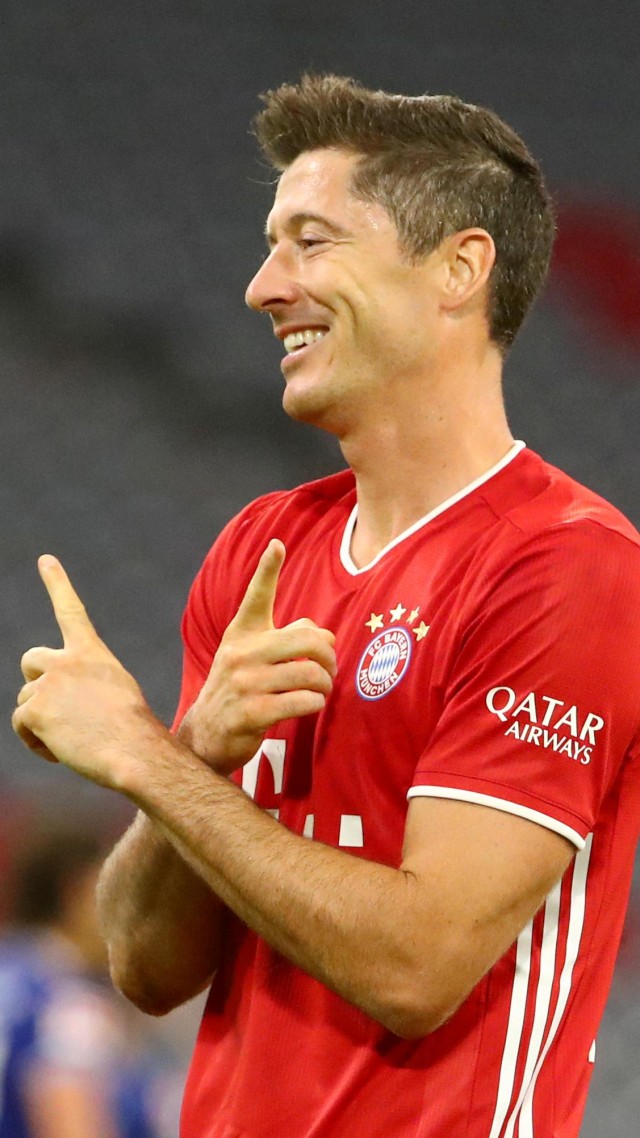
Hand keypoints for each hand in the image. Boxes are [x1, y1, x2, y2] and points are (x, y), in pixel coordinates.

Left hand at [12, 557, 161, 786]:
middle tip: (54, 708)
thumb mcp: (116, 693)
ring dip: (41, 722)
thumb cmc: (134, 732)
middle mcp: (67, 661)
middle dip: (36, 681)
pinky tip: (60, 752)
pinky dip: (35, 742)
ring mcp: (48, 684)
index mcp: (93, 653)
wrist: (135, 752)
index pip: (71, 611)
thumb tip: (58, 701)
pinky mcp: (34, 710)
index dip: (58, 584)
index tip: (46, 560)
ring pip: (26, 700)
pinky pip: (20, 724)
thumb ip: (86, 684)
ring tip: (72, 740)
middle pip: (31, 660)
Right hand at [181, 539, 335, 773]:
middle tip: (330, 668)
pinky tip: (311, 705)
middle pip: (308, 641)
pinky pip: (303, 701)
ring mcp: (245, 683)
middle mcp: (241, 652)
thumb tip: (328, 634)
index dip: (268, 568)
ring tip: (322, 690)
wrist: (206, 735)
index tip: (277, 544)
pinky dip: (316, 703)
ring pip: (311, 674)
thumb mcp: (254, 657)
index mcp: (242, 632)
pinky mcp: (252, 713)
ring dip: (325, 684)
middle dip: (329, 656)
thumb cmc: (241, 688)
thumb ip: (288, 639)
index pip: (257, 596)